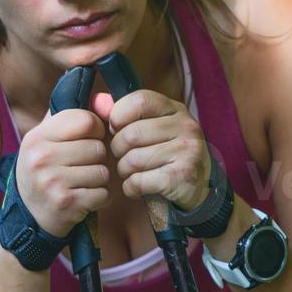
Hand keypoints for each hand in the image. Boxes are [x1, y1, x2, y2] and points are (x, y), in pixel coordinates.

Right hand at [15, 107, 111, 237]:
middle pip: (97, 148)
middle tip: (82, 167)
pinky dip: (99, 198)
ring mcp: (53, 182)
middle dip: (97, 159)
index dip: (95, 130)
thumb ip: (71, 116)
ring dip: (99, 180)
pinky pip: (103, 194)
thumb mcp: (45, 140)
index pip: (85, 120)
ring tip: (82, 183)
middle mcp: (42, 157)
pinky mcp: (67, 203)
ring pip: (103, 172)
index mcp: (37, 137)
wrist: (29, 216)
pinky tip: (84, 198)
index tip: (88, 139)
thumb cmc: (44, 171)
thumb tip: (105, 98)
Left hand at [91, 90, 211, 210]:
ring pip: (132, 159)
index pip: (139, 100)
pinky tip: (140, 187)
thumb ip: (123, 114)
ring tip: (134, 173)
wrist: (194, 191)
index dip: (119, 116)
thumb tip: (97, 100)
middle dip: (118, 150)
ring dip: (124, 171)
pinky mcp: (182, 177)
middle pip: (130, 134)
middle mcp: (186, 127)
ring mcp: (187, 152)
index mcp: (175, 110)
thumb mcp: (149, 130)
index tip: (117, 129)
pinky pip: (139, 181)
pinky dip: (132, 188)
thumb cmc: (164, 158)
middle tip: (125, 158)